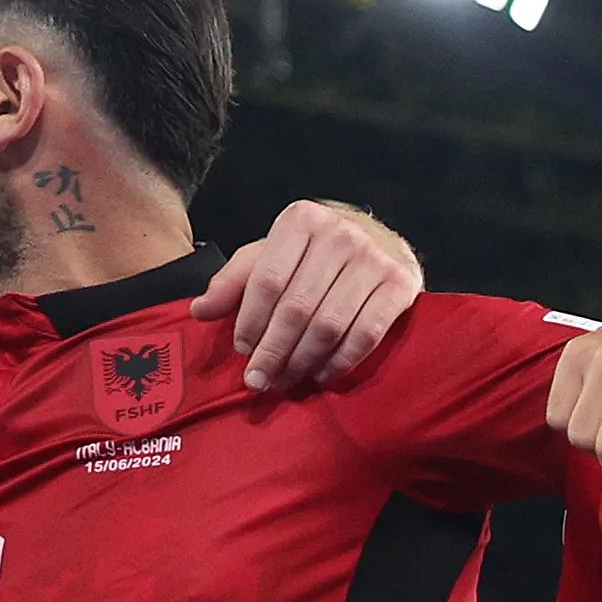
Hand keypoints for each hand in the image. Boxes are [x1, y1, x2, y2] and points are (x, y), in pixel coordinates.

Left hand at [202, 199, 423, 391]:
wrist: (384, 238)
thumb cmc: (320, 250)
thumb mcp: (274, 252)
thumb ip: (237, 278)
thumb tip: (200, 310)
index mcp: (300, 220)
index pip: (267, 280)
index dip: (251, 320)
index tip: (242, 350)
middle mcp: (339, 235)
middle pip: (297, 307)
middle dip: (274, 350)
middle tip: (259, 380)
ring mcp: (374, 259)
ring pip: (329, 325)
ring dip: (304, 361)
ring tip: (287, 380)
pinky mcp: (401, 285)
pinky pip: (366, 334)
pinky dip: (341, 361)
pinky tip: (322, 374)